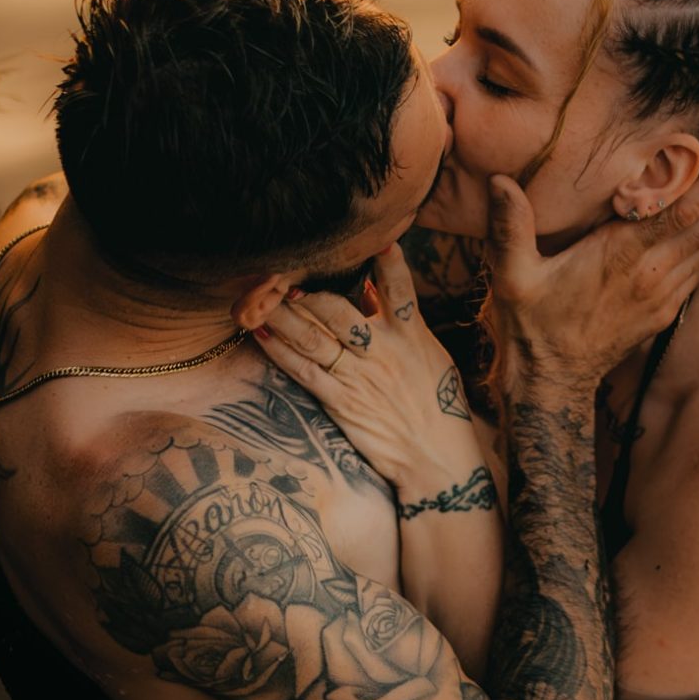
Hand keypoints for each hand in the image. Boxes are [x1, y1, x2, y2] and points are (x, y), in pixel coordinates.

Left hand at [253, 246, 479, 491]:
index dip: (384, 263)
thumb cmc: (438, 405)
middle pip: (339, 311)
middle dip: (308, 291)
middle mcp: (383, 351)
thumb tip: (374, 289)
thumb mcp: (430, 357)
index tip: (369, 240)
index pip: (398, 289)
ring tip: (260, 295)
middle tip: (282, 271)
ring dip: (283, 315)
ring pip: (313, 337)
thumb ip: (404, 323)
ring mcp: (359, 377)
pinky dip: (279, 350)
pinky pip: (303, 371)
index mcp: (411, 336)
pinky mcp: (341, 402)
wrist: (437, 459)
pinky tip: (260, 333)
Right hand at [486, 155, 698, 388]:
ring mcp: (661, 296)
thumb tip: (500, 181)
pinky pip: (697, 274)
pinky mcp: (662, 314)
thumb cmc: (533, 324)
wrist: (553, 381)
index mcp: (621, 254)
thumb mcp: (512, 274)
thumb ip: (509, 226)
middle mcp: (650, 273)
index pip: (681, 212)